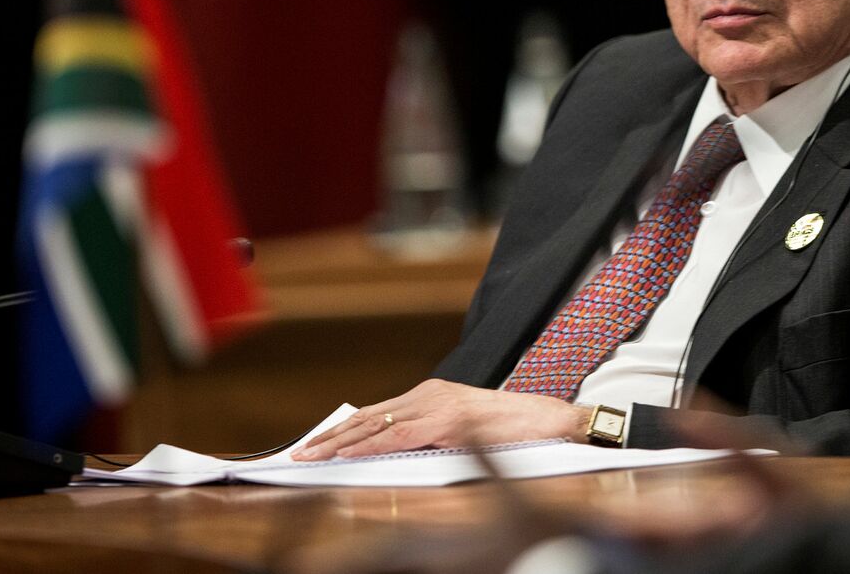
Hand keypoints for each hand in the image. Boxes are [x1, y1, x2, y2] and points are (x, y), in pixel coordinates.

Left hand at [291, 380, 589, 460]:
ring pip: (377, 424)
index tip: (317, 444)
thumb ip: (429, 436)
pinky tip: (348, 452)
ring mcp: (439, 405)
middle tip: (300, 452)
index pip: (377, 413)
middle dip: (330, 437)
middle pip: (368, 416)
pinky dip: (370, 443)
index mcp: (432, 397)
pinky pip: (401, 434)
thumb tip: (393, 453)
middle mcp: (431, 395)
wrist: (549, 421)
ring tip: (311, 455)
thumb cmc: (511, 431)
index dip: (344, 430)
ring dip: (339, 443)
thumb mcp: (461, 432)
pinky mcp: (449, 420)